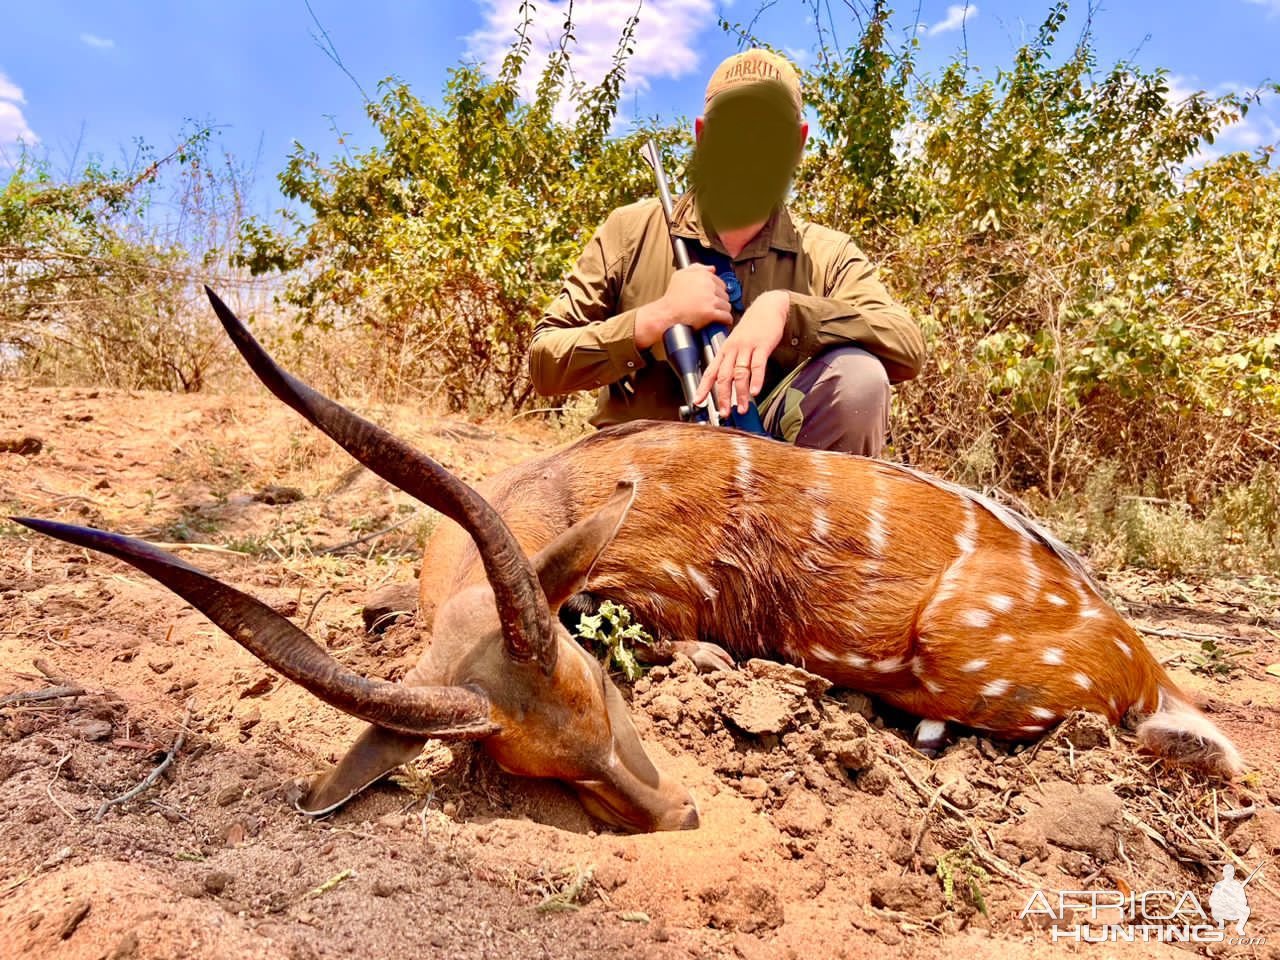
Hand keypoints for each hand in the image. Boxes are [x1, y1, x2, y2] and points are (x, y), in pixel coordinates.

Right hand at [634, 265, 731, 348]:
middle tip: (712, 306)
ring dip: (723, 311)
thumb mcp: (680, 275)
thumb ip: (697, 268)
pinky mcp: (711, 313)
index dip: (717, 292)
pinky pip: (726, 316)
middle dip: (720, 301)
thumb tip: (712, 268)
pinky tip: (722, 321)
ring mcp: (710, 300)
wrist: (666, 314)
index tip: (713, 297)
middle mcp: (708, 286)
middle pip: (725, 295)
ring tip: (716, 314)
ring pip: (727, 306)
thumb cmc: (672, 297)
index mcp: (703, 276)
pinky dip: (726, 320)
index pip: (721, 283)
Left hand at [694, 290, 788, 416]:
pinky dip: (756, 380)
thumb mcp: (737, 343)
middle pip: (724, 376)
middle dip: (723, 397)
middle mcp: (733, 350)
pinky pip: (758, 365)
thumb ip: (733, 361)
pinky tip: (755, 391)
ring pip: (740, 374)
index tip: (698, 401)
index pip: (710, 372)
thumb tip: (729, 383)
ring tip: (743, 408)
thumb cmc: (752, 328)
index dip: (703, 388)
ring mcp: (747, 348)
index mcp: (725, 351)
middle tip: (724, 413)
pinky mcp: (762, 346)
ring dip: (741, 394)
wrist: (767, 307)